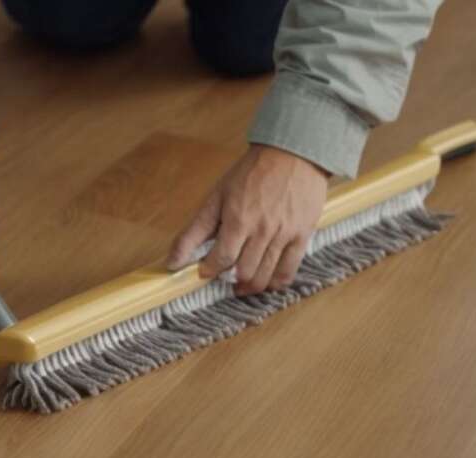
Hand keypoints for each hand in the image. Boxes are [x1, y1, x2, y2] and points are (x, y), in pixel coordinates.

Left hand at [166, 145, 327, 294]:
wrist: (293, 153)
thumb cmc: (252, 172)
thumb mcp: (217, 197)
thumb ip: (194, 231)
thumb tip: (173, 260)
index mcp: (239, 219)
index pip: (221, 259)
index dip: (209, 270)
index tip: (204, 271)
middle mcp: (263, 230)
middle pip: (243, 272)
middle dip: (229, 280)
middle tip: (223, 276)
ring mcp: (284, 234)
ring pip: (265, 276)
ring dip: (249, 286)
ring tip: (240, 284)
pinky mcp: (302, 235)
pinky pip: (289, 271)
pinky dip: (275, 282)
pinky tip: (266, 281)